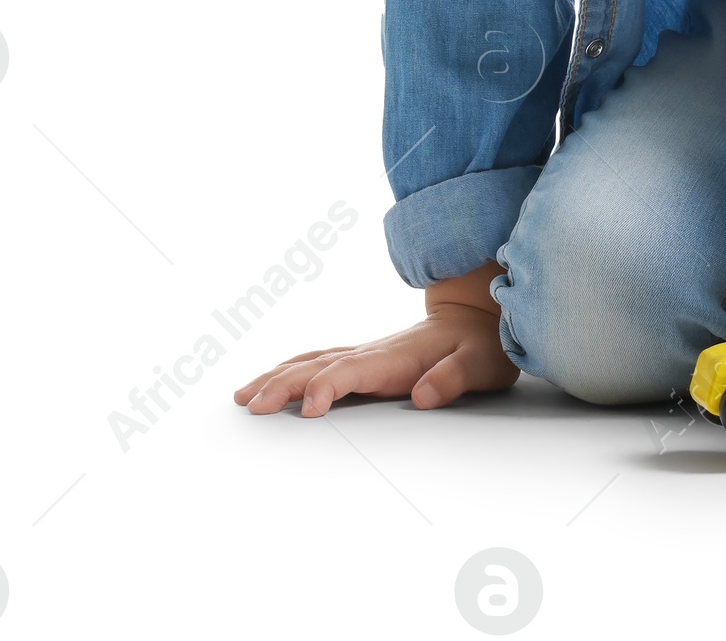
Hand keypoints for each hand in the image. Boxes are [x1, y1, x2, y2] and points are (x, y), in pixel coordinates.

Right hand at [234, 262, 518, 416]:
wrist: (481, 315)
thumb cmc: (481, 344)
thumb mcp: (480, 364)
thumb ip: (453, 378)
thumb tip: (423, 395)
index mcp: (398, 356)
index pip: (353, 371)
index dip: (327, 387)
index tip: (307, 410)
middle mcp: (375, 352)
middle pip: (319, 364)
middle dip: (282, 383)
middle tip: (251, 405)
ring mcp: (367, 353)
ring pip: (313, 360)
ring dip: (277, 375)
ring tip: (244, 396)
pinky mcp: (366, 359)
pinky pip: (320, 361)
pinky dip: (291, 370)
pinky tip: (271, 382)